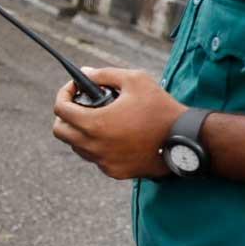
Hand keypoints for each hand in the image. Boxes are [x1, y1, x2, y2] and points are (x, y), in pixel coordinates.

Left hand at [51, 67, 184, 180]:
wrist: (185, 140)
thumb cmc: (160, 108)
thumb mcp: (135, 80)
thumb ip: (105, 74)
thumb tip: (85, 73)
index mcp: (95, 123)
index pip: (60, 109)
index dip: (64, 94)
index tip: (74, 88)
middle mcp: (94, 146)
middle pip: (60, 131)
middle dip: (65, 115)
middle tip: (81, 104)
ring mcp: (103, 161)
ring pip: (76, 146)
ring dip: (80, 131)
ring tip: (99, 118)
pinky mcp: (114, 171)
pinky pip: (95, 158)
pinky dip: (97, 146)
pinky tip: (114, 135)